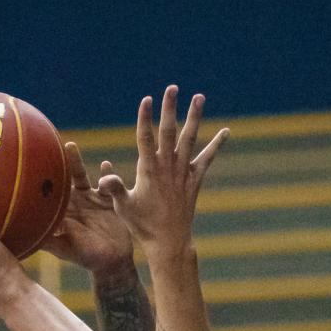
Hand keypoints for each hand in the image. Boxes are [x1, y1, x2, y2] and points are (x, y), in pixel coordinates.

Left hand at [41, 143, 135, 277]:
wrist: (111, 261)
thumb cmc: (86, 256)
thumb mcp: (65, 248)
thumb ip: (50, 238)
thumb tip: (31, 230)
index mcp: (61, 211)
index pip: (47, 191)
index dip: (38, 177)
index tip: (27, 161)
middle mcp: (73, 201)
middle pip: (62, 177)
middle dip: (53, 161)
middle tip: (44, 143)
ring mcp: (90, 198)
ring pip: (81, 175)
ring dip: (75, 161)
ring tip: (70, 146)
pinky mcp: (107, 200)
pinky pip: (108, 184)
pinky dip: (108, 174)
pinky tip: (105, 164)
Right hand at [99, 85, 228, 260]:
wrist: (169, 243)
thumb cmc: (143, 226)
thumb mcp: (123, 207)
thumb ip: (114, 188)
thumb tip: (103, 176)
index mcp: (149, 170)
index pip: (145, 138)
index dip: (146, 118)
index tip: (147, 99)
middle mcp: (168, 168)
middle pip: (169, 131)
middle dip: (170, 109)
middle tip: (172, 88)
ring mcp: (183, 173)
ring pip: (189, 139)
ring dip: (194, 117)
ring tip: (199, 97)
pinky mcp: (194, 181)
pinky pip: (207, 159)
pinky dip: (216, 145)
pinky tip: (226, 132)